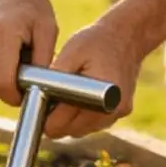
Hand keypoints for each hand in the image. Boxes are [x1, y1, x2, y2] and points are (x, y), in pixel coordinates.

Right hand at [0, 0, 57, 106]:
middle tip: (21, 76)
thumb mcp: (47, 27)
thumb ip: (45, 59)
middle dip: (6, 90)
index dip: (15, 95)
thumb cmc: (29, 6)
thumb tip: (38, 89)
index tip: (26, 91)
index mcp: (0, 33)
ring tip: (9, 63)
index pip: (1, 82)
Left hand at [43, 17, 141, 138]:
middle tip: (48, 98)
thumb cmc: (97, 41)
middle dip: (55, 119)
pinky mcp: (120, 113)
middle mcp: (113, 109)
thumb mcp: (72, 51)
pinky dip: (82, 116)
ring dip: (68, 120)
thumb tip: (37, 96)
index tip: (37, 104)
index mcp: (101, 94)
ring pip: (80, 130)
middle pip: (70, 131)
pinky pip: (92, 124)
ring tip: (63, 96)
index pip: (61, 122)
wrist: (128, 36)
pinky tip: (78, 97)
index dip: (43, 117)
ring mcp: (118, 114)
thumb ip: (56, 75)